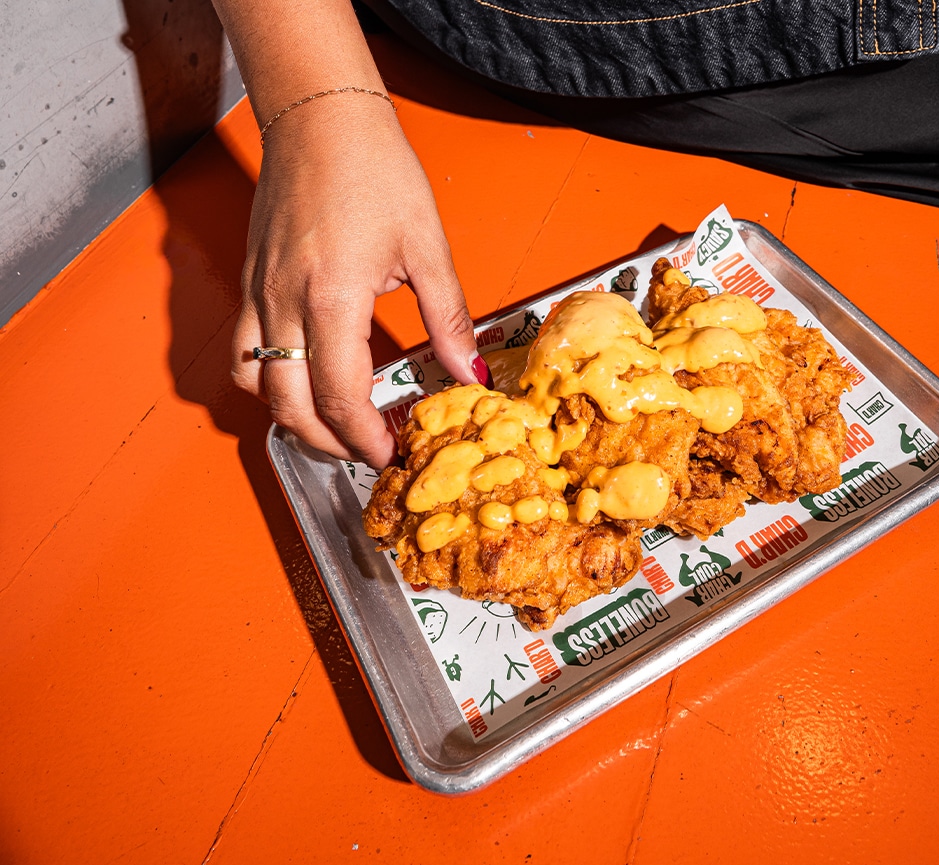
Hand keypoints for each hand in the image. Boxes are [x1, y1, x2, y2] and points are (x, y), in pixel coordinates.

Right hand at [231, 93, 483, 469]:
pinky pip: (242, 351)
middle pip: (291, 406)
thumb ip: (449, 318)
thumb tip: (472, 370)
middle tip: (367, 450)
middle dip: (330, 442)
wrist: (320, 115)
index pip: (340, 397)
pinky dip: (265, 381)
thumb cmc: (372, 167)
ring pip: (254, 385)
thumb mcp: (427, 246)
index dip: (365, 437)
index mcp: (331, 297)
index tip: (390, 451)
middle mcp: (284, 301)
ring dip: (292, 416)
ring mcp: (259, 292)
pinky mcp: (249, 281)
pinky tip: (299, 380)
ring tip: (333, 424)